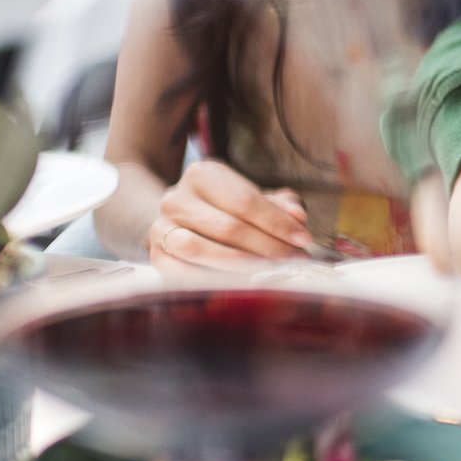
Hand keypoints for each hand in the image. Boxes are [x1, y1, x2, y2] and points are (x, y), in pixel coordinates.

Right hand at [145, 159, 312, 274]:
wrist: (175, 220)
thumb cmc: (224, 209)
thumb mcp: (249, 197)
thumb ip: (276, 205)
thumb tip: (298, 217)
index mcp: (202, 175)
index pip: (245, 200)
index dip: (277, 222)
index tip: (304, 239)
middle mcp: (176, 199)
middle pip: (227, 227)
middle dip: (267, 248)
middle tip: (295, 261)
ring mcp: (161, 228)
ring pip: (201, 250)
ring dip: (241, 267)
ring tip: (271, 274)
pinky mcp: (156, 256)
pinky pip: (182, 274)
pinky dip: (212, 281)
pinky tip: (239, 285)